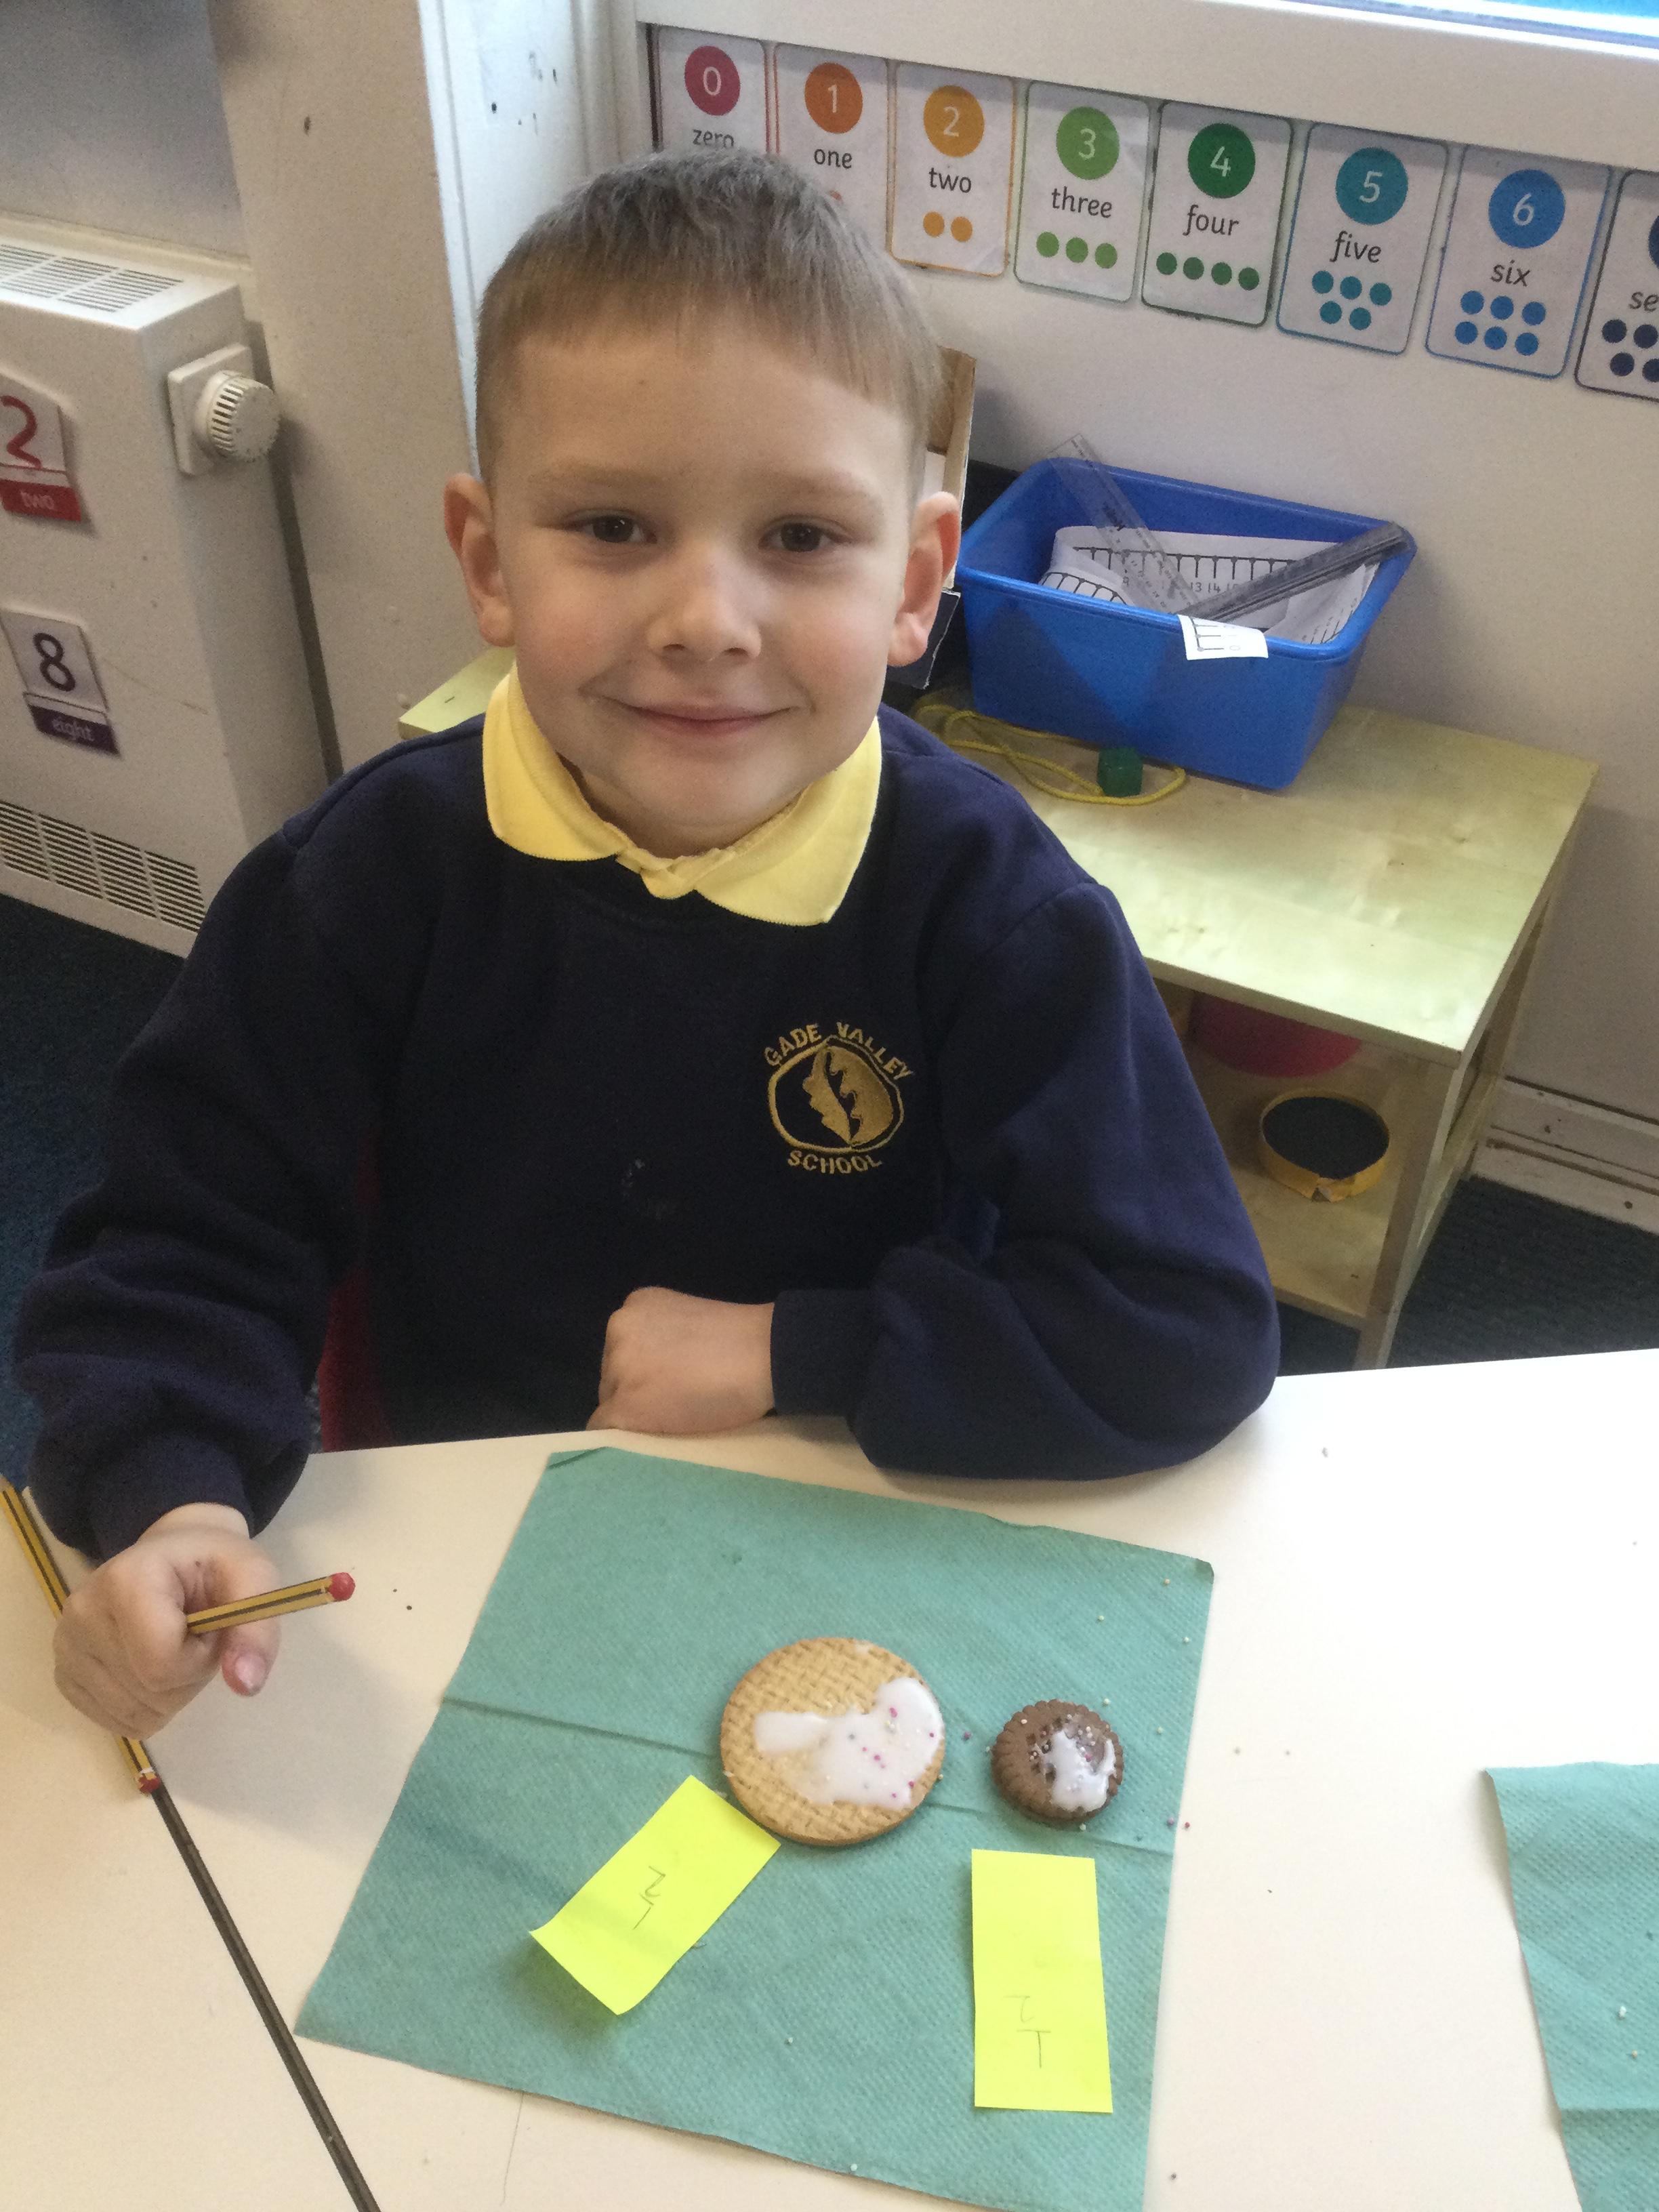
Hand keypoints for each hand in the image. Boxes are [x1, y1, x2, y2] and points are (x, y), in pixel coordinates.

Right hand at [53, 1502, 282, 1737]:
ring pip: (134, 1713)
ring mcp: (65, 1646)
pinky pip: (116, 1721)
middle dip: (188, 1674)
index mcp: (125, 1580)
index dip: (200, 1657)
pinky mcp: (64, 1674)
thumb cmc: (214, 1566)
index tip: (207, 1626)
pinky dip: (145, 1706)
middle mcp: (81, 1612)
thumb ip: (256, 1628)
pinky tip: (149, 1666)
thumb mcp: (253, 1579)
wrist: (175, 1557)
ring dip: (169, 1693)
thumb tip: (246, 1685)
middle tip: (192, 1635)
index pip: (162, 1663)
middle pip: (150, 1692)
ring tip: (171, 1646)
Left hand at [588, 1287, 773, 1435]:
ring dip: (634, 1414)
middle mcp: (618, 1329)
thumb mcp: (689, 1323)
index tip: (668, 1386)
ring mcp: (618, 1367)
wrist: (763, 1355)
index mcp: (635, 1306)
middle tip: (673, 1404)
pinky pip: (606, 1430)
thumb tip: (656, 1372)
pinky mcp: (625, 1404)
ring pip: (610, 1402)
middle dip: (636, 1392)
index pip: (622, 1351)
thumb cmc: (742, 1341)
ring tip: (670, 1422)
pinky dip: (624, 1439)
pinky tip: (649, 1442)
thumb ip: (663, 1340)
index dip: (644, 1374)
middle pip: (612, 1375)